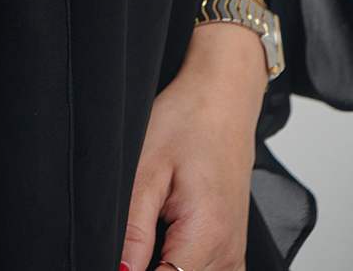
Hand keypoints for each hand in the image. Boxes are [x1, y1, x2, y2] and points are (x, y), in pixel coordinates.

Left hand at [119, 29, 266, 270]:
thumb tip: (120, 269)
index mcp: (207, 236)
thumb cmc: (186, 121)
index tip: (118, 249)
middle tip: (132, 228)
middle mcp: (228, 254)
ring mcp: (234, 254)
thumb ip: (134, 227)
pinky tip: (162, 241)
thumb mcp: (146, 167)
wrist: (223, 99)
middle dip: (144, 265)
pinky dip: (181, 262)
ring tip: (147, 225)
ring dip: (164, 264)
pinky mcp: (232, 249)